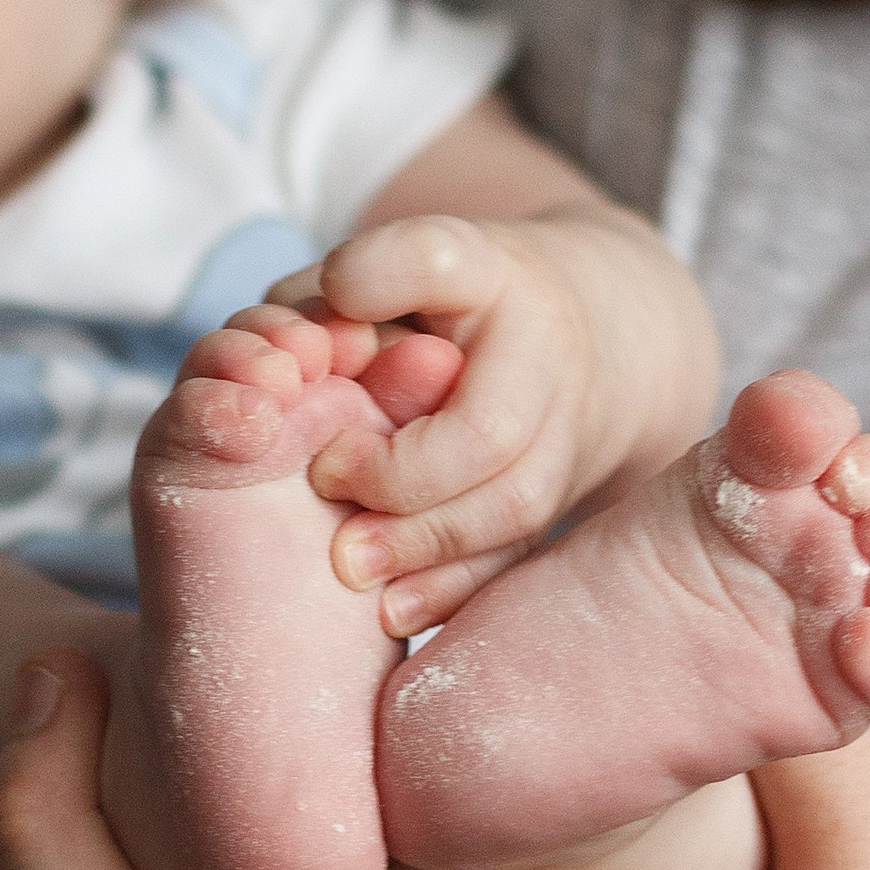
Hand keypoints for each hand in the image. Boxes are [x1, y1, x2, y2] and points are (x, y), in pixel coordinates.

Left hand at [268, 208, 715, 633]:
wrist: (588, 335)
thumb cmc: (441, 304)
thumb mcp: (376, 274)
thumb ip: (318, 307)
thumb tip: (281, 367)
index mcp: (484, 270)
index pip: (440, 259)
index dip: (385, 275)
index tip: (337, 291)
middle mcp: (542, 348)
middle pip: (490, 429)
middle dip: (401, 473)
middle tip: (326, 479)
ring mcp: (568, 428)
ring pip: (514, 503)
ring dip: (425, 543)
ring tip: (349, 563)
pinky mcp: (567, 496)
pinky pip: (520, 557)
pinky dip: (455, 590)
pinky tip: (393, 610)